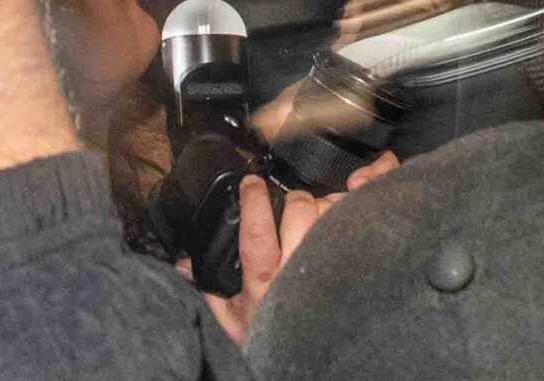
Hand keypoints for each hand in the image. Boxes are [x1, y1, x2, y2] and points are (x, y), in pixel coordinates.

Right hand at [189, 155, 400, 342]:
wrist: (306, 360)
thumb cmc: (268, 335)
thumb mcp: (230, 317)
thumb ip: (208, 286)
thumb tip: (182, 263)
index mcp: (264, 279)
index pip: (255, 230)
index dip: (253, 199)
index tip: (250, 183)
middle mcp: (298, 268)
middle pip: (300, 209)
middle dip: (295, 199)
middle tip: (291, 205)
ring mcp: (330, 264)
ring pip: (331, 210)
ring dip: (325, 204)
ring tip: (319, 215)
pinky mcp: (356, 262)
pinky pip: (360, 218)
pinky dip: (358, 202)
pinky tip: (352, 200)